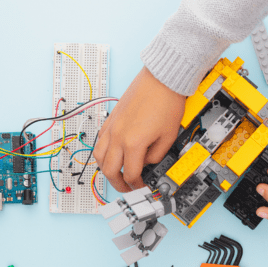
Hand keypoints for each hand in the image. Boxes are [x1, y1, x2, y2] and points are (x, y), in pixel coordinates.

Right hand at [93, 67, 185, 191]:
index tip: (142, 187)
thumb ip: (156, 156)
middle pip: (108, 170)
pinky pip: (100, 141)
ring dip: (106, 169)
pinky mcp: (111, 118)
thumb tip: (147, 162)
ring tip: (117, 173)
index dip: (137, 185)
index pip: (130, 174)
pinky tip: (112, 153)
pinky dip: (103, 152)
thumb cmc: (167, 102)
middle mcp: (118, 136)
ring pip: (98, 156)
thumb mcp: (169, 137)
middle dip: (117, 183)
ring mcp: (112, 126)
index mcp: (133, 143)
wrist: (162, 79)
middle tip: (127, 188)